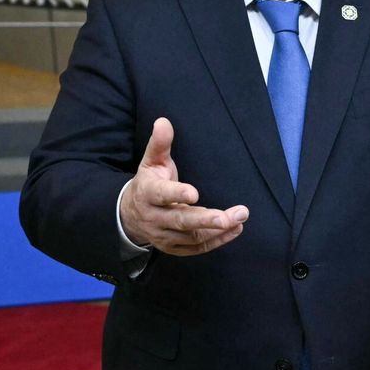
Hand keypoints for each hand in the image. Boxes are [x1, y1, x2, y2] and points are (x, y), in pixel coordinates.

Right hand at [120, 118, 248, 255]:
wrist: (130, 215)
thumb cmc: (149, 182)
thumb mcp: (151, 161)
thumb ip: (160, 143)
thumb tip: (163, 121)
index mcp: (148, 193)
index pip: (162, 195)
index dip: (177, 194)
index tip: (195, 193)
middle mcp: (154, 218)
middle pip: (180, 221)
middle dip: (206, 220)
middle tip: (229, 216)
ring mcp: (163, 236)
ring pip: (191, 237)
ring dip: (217, 230)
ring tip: (239, 219)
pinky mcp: (173, 248)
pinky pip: (196, 248)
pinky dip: (216, 241)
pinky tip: (234, 230)